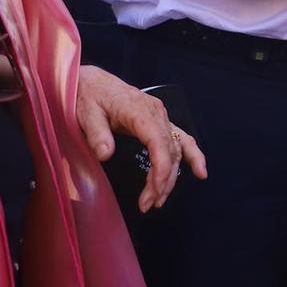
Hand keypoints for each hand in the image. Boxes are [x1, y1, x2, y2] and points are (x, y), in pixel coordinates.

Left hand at [74, 64, 207, 211]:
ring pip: (175, 150)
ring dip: (171, 176)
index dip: (160, 170)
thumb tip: (105, 155)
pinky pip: (181, 139)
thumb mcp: (86, 113)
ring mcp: (161, 116)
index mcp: (140, 111)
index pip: (159, 143)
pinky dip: (192, 155)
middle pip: (169, 151)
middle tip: (149, 205)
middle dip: (163, 181)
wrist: (92, 81)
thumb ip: (97, 134)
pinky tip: (200, 172)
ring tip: (159, 200)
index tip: (152, 192)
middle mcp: (156, 113)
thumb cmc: (89, 96)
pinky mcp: (160, 121)